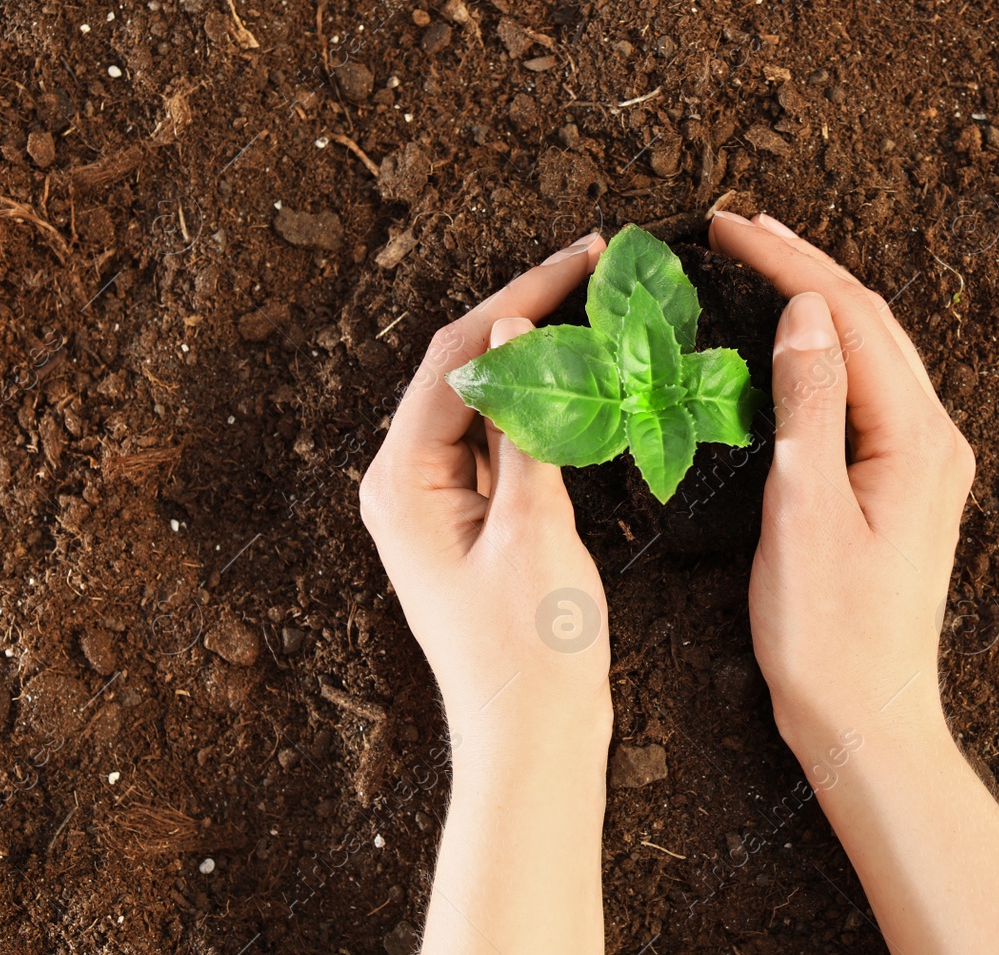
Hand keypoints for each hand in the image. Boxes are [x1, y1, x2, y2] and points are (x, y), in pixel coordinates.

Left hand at [358, 232, 612, 749]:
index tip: (581, 256)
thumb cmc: (531, 653)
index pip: (457, 358)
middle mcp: (406, 483)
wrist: (532, 741)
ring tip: (595, 310)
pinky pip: (501, 440)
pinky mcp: (472, 520)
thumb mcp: (534, 532)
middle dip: (526, 314)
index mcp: (402, 481)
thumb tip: (512, 337)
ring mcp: (438, 502)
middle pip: (464, 369)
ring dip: (537, 355)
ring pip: (485, 401)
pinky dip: (542, 405)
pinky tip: (583, 381)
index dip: (519, 297)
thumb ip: (523, 430)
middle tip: (594, 269)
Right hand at [707, 211, 974, 750]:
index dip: (787, 262)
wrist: (868, 718)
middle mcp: (936, 438)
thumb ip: (811, 404)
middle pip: (871, 321)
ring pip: (874, 350)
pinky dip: (829, 348)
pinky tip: (796, 342)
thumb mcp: (806, 513)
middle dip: (806, 264)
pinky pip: (870, 389)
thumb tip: (807, 309)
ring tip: (765, 261)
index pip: (850, 318)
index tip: (727, 226)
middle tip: (740, 227)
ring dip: (820, 299)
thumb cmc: (831, 636)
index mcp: (917, 439)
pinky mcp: (906, 483)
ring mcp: (926, 461)